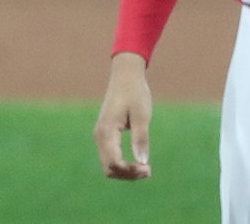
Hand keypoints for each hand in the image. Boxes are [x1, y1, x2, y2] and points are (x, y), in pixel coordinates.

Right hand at [94, 52, 152, 179]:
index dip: (129, 171)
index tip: (148, 168)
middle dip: (127, 174)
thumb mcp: (142, 115)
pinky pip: (110, 157)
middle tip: (148, 170)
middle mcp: (100, 135)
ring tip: (145, 168)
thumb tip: (142, 162)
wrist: (125, 75)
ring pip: (108, 165)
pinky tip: (137, 161)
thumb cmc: (135, 92)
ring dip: (125, 171)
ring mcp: (101, 135)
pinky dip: (122, 164)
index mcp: (107, 130)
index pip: (113, 162)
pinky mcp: (105, 134)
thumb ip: (141, 138)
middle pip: (109, 168)